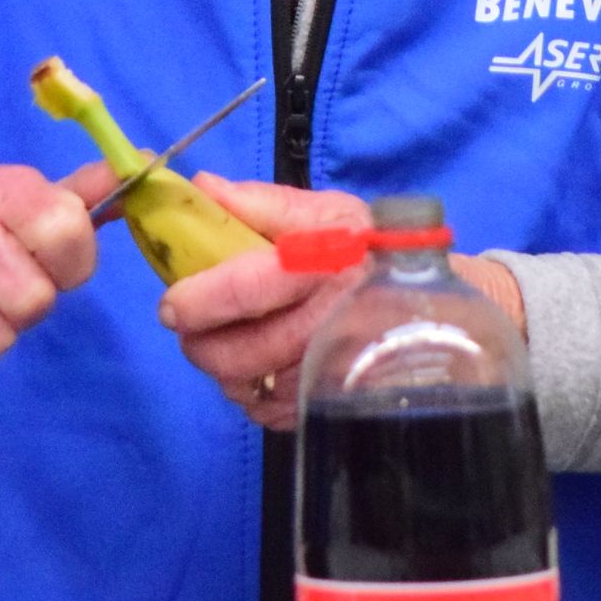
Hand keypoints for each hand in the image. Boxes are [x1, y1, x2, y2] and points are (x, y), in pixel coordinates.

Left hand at [153, 176, 387, 429]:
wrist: (427, 305)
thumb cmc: (370, 251)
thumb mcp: (327, 213)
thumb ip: (260, 203)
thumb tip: (202, 188)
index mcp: (322, 264)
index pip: (245, 291)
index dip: (199, 301)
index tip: (172, 305)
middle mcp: (326, 324)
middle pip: (241, 353)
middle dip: (201, 344)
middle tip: (190, 328)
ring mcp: (329, 373)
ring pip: (250, 387)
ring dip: (223, 369)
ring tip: (224, 345)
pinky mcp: (330, 403)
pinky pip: (270, 412)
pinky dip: (251, 395)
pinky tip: (256, 371)